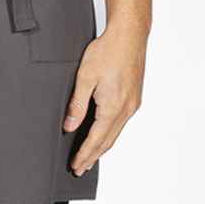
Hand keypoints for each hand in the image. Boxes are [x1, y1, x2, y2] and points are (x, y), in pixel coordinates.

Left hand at [63, 25, 146, 174]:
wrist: (129, 35)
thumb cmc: (107, 51)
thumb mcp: (85, 76)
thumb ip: (77, 104)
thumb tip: (69, 126)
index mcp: (113, 107)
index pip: (96, 140)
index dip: (85, 154)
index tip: (76, 166)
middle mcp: (126, 109)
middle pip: (107, 141)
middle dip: (93, 156)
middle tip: (80, 168)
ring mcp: (133, 104)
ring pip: (116, 133)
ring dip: (102, 147)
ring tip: (91, 156)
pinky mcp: (135, 97)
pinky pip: (121, 122)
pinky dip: (111, 133)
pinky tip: (104, 133)